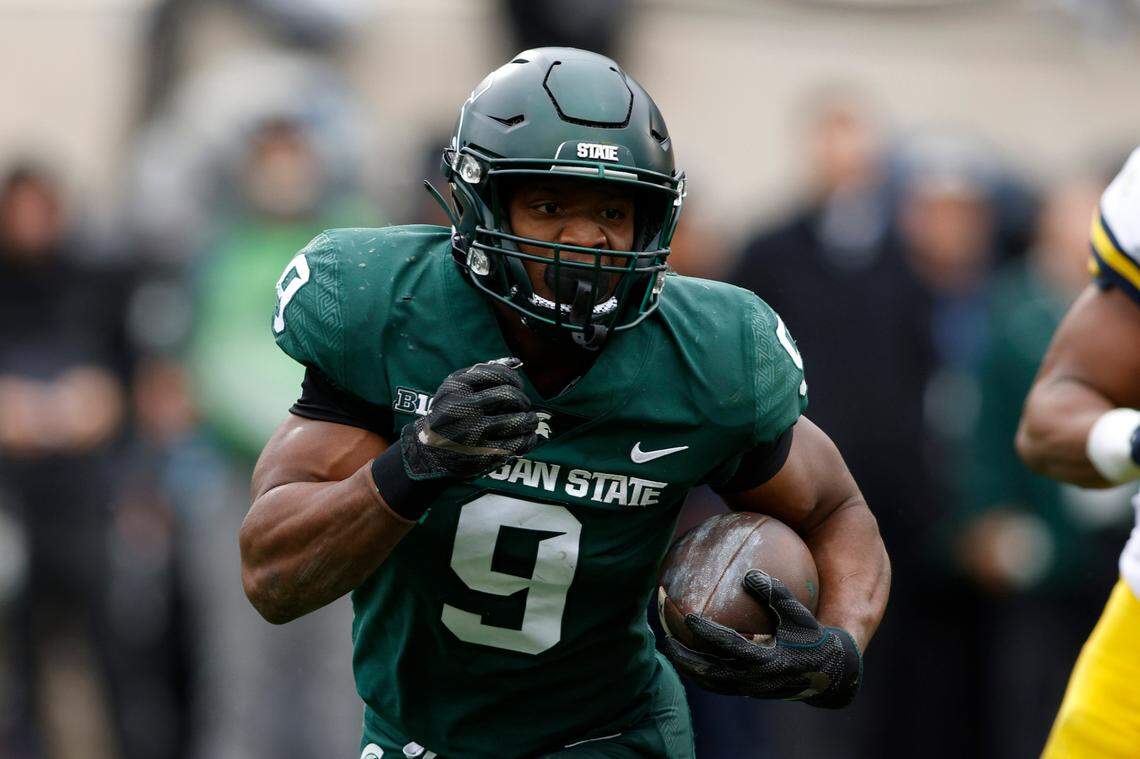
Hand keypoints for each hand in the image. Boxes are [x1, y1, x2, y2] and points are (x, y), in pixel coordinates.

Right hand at [400, 358, 539, 479]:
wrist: (428, 450)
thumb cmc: (448, 413)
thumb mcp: (454, 389)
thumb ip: (482, 373)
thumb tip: (515, 361)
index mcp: (457, 387)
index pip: (498, 374)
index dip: (514, 380)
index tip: (517, 386)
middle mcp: (463, 408)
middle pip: (509, 396)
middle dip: (523, 400)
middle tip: (524, 406)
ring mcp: (472, 432)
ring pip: (516, 420)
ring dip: (530, 420)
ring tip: (530, 420)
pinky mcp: (480, 454)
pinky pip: (515, 444)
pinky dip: (528, 439)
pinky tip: (529, 437)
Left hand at [662, 570, 861, 708]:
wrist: (828, 675)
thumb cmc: (812, 639)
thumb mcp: (799, 615)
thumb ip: (776, 594)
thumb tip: (749, 573)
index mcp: (768, 661)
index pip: (730, 648)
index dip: (708, 633)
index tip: (689, 617)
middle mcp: (755, 680)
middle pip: (710, 674)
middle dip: (685, 659)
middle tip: (665, 640)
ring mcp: (750, 689)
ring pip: (711, 683)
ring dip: (688, 668)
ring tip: (670, 649)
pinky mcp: (748, 691)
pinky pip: (718, 684)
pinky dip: (700, 671)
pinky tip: (689, 654)